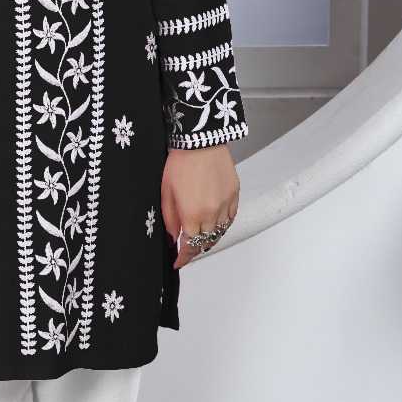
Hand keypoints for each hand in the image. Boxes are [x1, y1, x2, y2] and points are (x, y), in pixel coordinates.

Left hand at [161, 144, 240, 269]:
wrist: (200, 140)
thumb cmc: (181, 161)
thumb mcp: (166, 192)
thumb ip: (170, 218)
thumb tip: (173, 236)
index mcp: (193, 214)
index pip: (190, 246)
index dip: (183, 258)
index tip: (179, 261)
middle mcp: (212, 213)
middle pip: (206, 242)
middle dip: (195, 248)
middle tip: (187, 248)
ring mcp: (225, 205)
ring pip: (220, 232)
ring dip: (210, 238)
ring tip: (201, 237)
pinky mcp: (234, 195)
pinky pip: (230, 218)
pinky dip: (223, 225)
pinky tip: (216, 223)